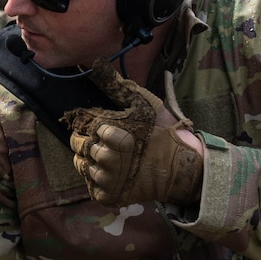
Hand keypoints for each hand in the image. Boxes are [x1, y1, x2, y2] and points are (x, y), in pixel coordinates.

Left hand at [64, 64, 205, 207]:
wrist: (181, 167)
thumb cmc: (161, 133)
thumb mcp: (142, 103)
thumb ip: (116, 85)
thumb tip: (95, 63)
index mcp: (111, 134)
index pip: (84, 128)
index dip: (98, 128)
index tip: (112, 129)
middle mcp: (107, 159)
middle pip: (79, 148)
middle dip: (91, 143)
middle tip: (111, 144)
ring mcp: (107, 180)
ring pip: (83, 167)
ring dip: (94, 162)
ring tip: (115, 159)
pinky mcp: (109, 197)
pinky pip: (92, 188)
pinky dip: (100, 182)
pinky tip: (117, 175)